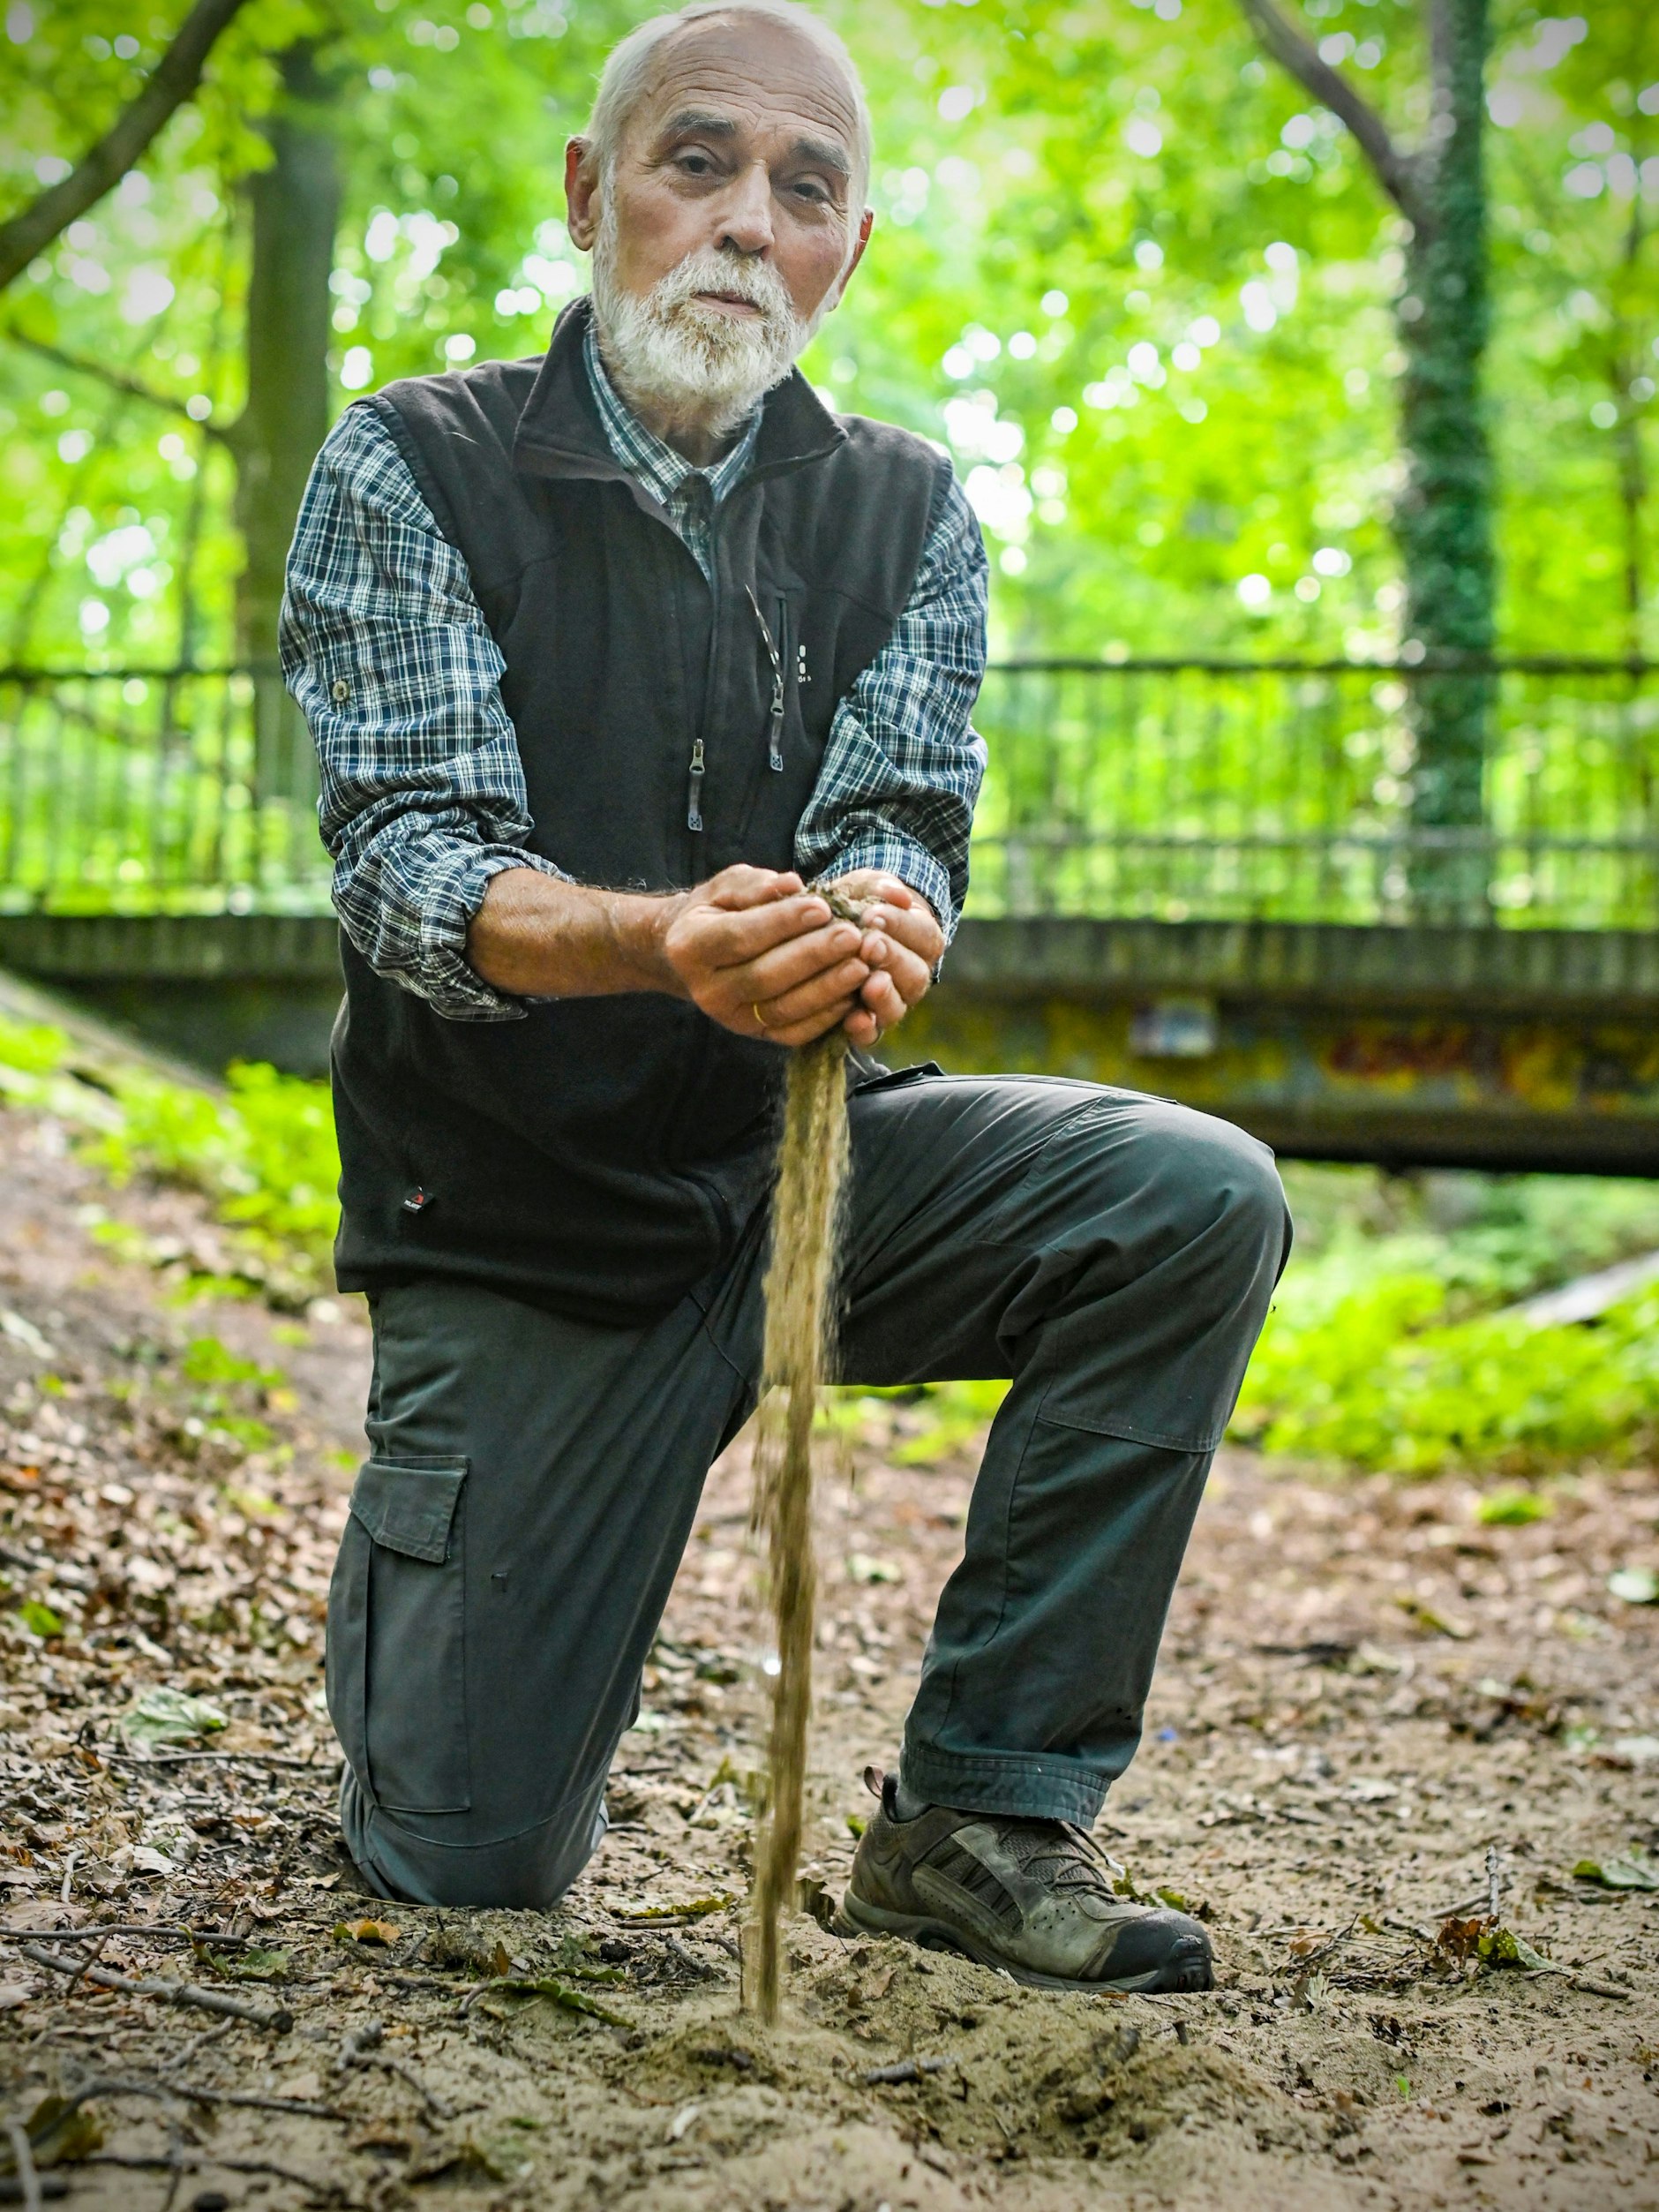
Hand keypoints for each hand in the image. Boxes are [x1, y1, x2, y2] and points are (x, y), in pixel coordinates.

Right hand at [659, 865, 872, 1045]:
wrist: (696, 957)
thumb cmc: (718, 912)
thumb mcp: (725, 888)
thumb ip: (755, 885)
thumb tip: (792, 885)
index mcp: (690, 946)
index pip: (739, 935)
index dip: (782, 922)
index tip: (822, 906)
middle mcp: (706, 989)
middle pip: (764, 976)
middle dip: (813, 956)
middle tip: (852, 936)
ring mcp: (732, 1018)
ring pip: (782, 1008)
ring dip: (827, 988)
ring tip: (861, 964)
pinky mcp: (756, 1034)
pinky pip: (794, 1032)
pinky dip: (826, 1017)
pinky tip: (853, 995)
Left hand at [820, 869, 943, 1049]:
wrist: (835, 929)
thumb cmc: (857, 903)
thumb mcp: (868, 886)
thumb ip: (882, 887)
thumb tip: (898, 896)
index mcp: (922, 939)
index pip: (922, 935)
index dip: (900, 925)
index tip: (872, 915)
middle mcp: (914, 975)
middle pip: (915, 974)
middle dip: (892, 959)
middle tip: (868, 945)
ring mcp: (892, 1002)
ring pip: (897, 1007)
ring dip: (884, 996)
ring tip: (869, 983)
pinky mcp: (868, 1025)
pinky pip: (872, 1035)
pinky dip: (865, 1030)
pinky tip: (853, 1020)